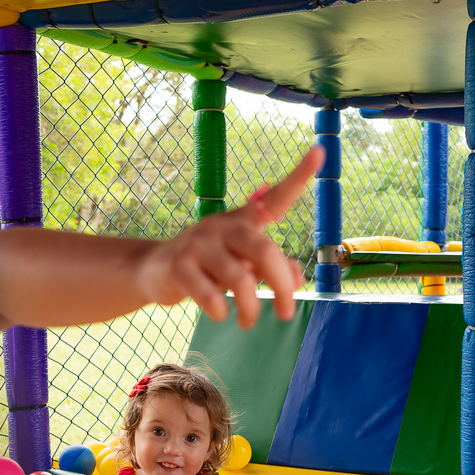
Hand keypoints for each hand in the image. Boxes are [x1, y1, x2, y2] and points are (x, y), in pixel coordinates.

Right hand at [138, 146, 324, 328]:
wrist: (154, 270)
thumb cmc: (208, 266)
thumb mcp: (242, 264)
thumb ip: (272, 268)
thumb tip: (296, 279)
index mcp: (243, 221)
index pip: (275, 199)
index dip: (298, 176)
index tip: (320, 151)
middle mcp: (222, 227)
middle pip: (263, 251)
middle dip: (281, 286)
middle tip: (286, 314)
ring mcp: (198, 245)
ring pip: (240, 280)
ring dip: (250, 308)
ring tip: (248, 322)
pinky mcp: (179, 266)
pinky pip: (210, 295)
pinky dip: (220, 311)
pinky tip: (220, 315)